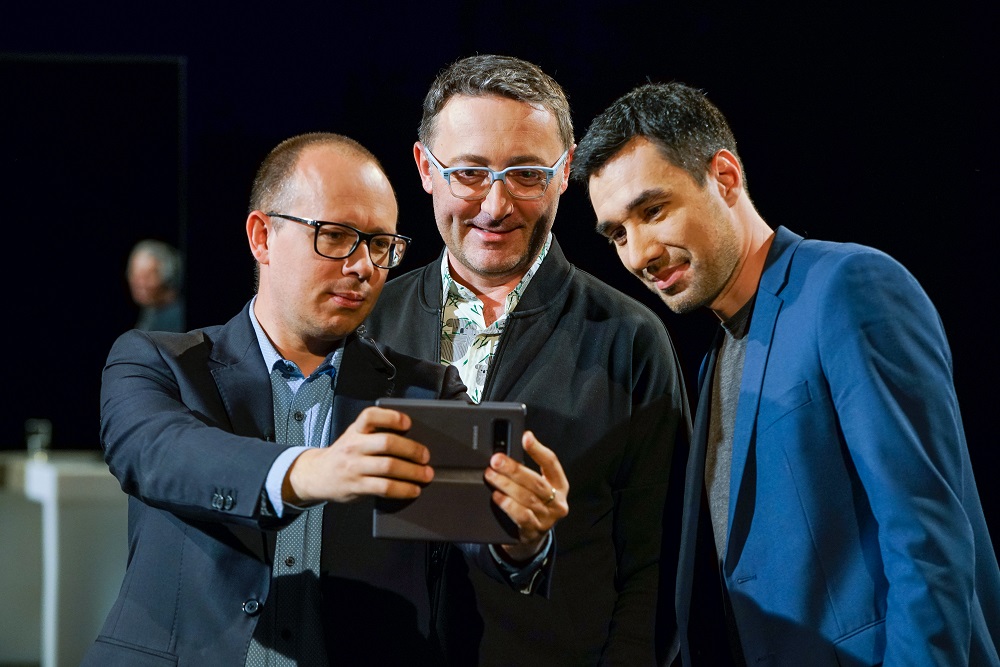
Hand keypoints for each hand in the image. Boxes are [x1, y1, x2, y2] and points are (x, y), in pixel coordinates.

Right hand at [283, 407, 432, 504]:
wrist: (317, 475)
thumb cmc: (343, 454)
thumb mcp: (354, 436)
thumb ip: (375, 433)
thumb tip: (411, 438)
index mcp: (356, 430)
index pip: (371, 416)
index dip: (391, 417)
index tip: (408, 423)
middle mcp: (354, 446)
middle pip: (387, 443)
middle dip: (412, 449)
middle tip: (425, 456)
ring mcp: (354, 467)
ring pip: (389, 466)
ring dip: (413, 472)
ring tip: (426, 474)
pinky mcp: (357, 486)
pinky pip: (385, 487)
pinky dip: (403, 489)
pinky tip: (413, 489)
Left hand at [484, 431, 568, 562]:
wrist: (532, 537)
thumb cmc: (534, 504)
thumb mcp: (538, 487)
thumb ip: (527, 470)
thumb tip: (506, 451)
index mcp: (560, 485)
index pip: (551, 463)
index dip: (538, 449)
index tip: (526, 437)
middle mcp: (557, 501)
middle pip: (536, 481)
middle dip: (514, 469)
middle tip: (496, 460)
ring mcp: (547, 518)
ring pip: (526, 498)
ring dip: (506, 485)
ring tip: (491, 476)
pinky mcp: (534, 530)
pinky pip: (521, 516)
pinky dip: (507, 504)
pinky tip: (497, 496)